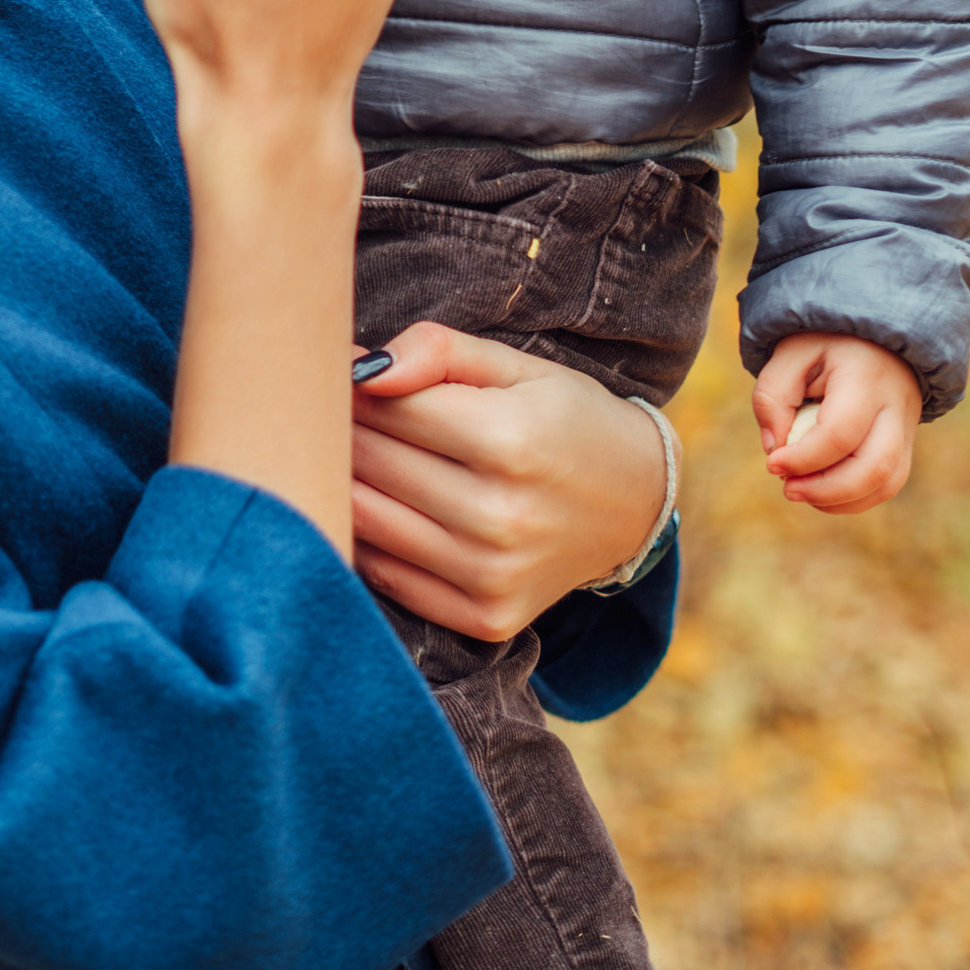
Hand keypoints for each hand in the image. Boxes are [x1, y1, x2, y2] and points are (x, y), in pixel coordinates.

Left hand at [349, 325, 670, 642]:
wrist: (635, 504)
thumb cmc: (565, 419)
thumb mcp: (517, 367)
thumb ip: (437, 351)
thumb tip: (361, 371)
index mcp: (510, 440)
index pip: (387, 407)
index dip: (353, 387)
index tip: (340, 376)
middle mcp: (500, 515)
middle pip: (370, 462)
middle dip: (340, 430)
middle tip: (334, 413)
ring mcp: (491, 575)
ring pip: (365, 519)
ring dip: (341, 482)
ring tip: (341, 457)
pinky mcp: (486, 618)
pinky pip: (386, 577)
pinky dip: (366, 539)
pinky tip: (375, 508)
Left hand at [753, 333, 921, 512]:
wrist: (871, 332)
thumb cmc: (824, 342)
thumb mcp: (789, 354)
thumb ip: (772, 398)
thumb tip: (775, 450)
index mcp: (865, 374)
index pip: (840, 433)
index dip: (803, 459)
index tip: (773, 464)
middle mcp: (895, 404)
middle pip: (874, 467)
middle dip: (825, 490)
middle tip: (788, 489)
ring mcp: (906, 425)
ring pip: (886, 482)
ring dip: (840, 499)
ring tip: (802, 491)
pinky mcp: (906, 441)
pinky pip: (889, 483)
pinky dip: (855, 498)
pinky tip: (822, 490)